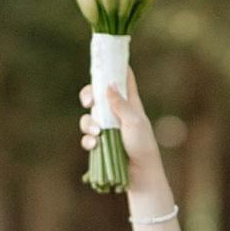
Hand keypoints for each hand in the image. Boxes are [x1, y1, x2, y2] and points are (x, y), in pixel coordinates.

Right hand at [78, 70, 175, 214]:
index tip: (104, 58)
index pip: (124, 77)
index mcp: (130, 102)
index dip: (115, 66)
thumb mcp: (133, 121)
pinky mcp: (101, 142)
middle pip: (97, 94)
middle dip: (89, 96)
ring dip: (88, 124)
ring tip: (96, 133)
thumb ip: (119, 103)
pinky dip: (88, 140)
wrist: (140, 173)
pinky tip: (95, 145)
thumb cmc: (142, 144)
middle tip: (88, 101)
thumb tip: (108, 84)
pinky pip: (88, 136)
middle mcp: (118, 111)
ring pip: (88, 117)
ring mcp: (108, 127)